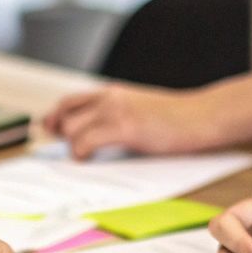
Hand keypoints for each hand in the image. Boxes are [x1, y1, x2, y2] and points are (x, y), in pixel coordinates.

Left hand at [42, 83, 214, 158]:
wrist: (202, 116)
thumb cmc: (177, 119)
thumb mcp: (140, 109)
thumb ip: (118, 115)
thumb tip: (95, 134)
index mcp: (113, 92)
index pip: (71, 100)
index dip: (56, 116)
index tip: (49, 129)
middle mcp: (110, 97)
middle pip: (66, 112)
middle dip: (57, 131)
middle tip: (56, 147)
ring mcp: (116, 110)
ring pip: (73, 127)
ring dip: (71, 145)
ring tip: (81, 157)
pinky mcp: (125, 127)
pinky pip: (87, 140)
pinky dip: (81, 152)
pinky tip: (87, 159)